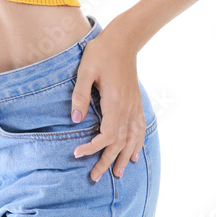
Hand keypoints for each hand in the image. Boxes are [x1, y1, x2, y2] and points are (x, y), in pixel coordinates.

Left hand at [71, 26, 146, 183]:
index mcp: (114, 102)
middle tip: (94, 177)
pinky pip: (140, 128)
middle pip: (119, 143)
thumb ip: (80, 95)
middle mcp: (127, 108)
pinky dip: (138, 143)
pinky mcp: (136, 102)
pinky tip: (135, 154)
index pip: (107, 135)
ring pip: (132, 139)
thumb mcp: (85, 71)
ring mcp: (134, 105)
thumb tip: (75, 120)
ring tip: (118, 174)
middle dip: (107, 161)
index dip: (93, 148)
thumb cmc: (101, 53)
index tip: (77, 154)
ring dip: (124, 157)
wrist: (123, 39)